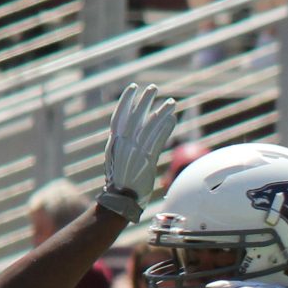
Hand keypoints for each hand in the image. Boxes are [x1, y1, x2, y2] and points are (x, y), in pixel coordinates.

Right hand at [96, 81, 181, 220]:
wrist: (121, 200)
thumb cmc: (121, 181)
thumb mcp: (118, 158)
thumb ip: (124, 144)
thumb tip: (134, 131)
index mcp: (114, 143)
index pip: (120, 116)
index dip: (126, 101)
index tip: (133, 88)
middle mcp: (123, 145)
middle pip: (135, 117)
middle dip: (144, 101)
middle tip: (153, 87)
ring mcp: (134, 152)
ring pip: (149, 127)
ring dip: (160, 113)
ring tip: (171, 102)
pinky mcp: (146, 161)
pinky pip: (157, 141)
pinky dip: (165, 129)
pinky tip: (173, 120)